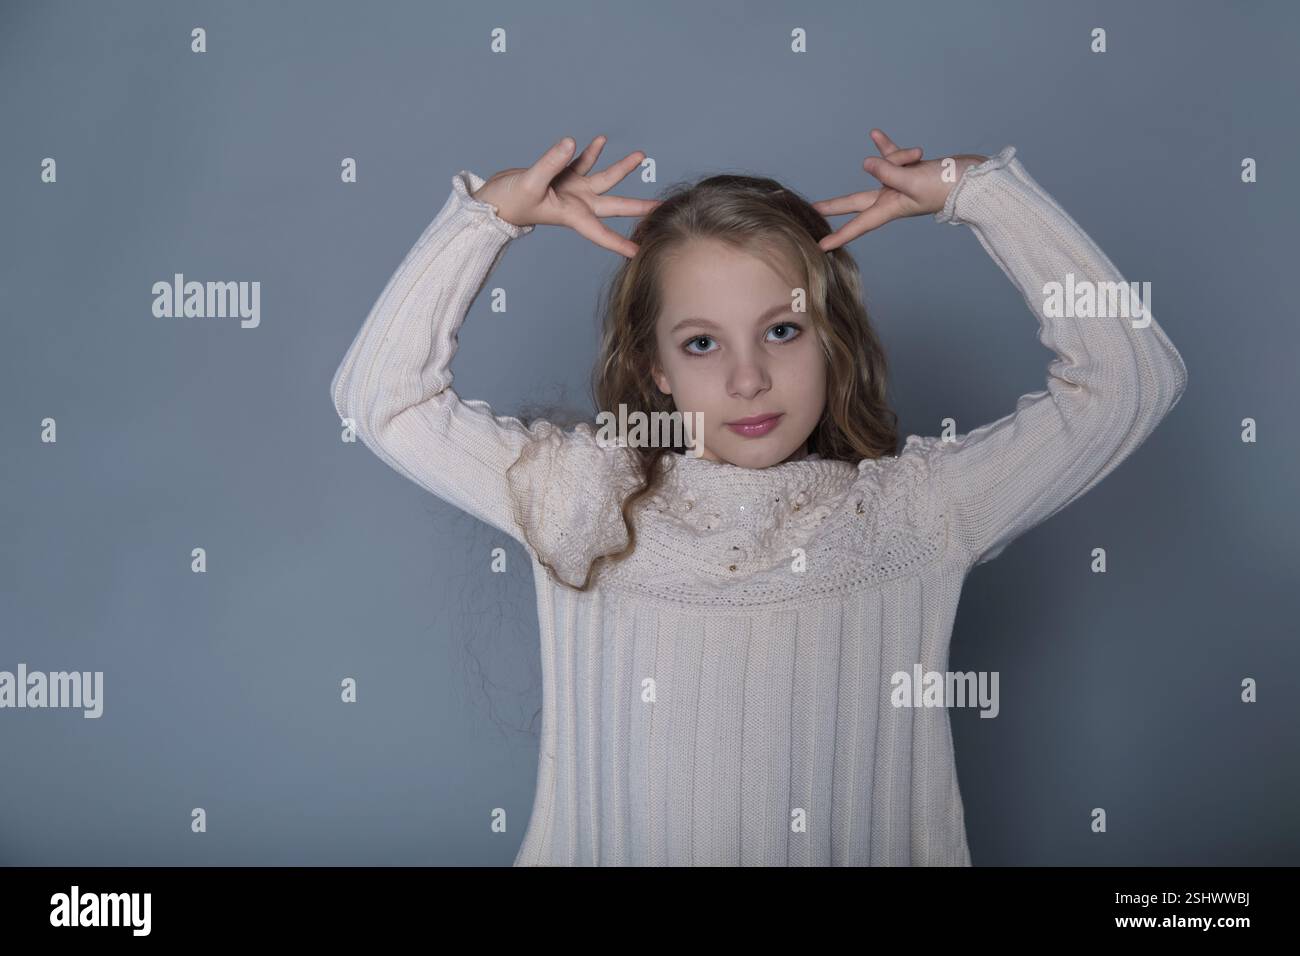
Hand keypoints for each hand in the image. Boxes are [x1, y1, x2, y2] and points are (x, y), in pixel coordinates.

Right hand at [471, 135, 660, 257]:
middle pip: (616, 206)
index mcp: (572, 215)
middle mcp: (577, 204)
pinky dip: (591, 152)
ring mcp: (572, 190)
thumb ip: (551, 163)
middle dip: (639, 207)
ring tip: (640, 156)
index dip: (621, 243)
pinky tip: (600, 141)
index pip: (602, 233)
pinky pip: (583, 162)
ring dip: (621, 168)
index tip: (641, 252)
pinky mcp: (563, 175)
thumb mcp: (530, 182)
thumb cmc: (508, 201)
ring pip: (604, 180)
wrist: (492, 198)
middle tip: (662, 206)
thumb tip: (572, 143)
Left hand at [812, 129, 987, 250]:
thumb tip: (866, 163)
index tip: (820, 247)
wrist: (975, 179)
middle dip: (836, 205)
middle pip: (856, 202)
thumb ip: (888, 171)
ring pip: (885, 166)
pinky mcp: (910, 169)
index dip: (839, 236)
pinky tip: (874, 133)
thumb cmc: (948, 186)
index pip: (859, 225)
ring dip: (897, 156)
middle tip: (813, 210)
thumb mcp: (913, 180)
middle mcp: (892, 198)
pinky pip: (893, 155)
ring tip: (920, 155)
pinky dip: (887, 146)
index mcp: (891, 208)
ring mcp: (901, 184)